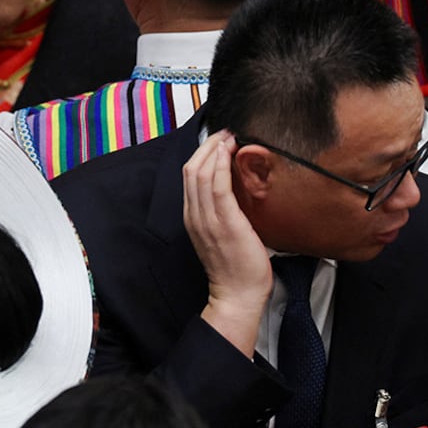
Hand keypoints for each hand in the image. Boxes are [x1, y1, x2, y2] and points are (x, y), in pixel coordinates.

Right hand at [184, 130, 271, 356]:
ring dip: (215, 150)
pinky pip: (218, 186)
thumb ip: (221, 212)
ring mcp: (208, 219)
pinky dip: (221, 165)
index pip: (189, 176)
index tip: (219, 140)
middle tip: (225, 132)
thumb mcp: (221, 234)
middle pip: (191, 169)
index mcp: (192, 218)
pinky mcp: (225, 222)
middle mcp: (195, 216)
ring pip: (201, 173)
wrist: (238, 295)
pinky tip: (230, 153)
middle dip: (207, 145)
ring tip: (230, 137)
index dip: (202, 153)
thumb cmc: (235, 267)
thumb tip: (235, 189)